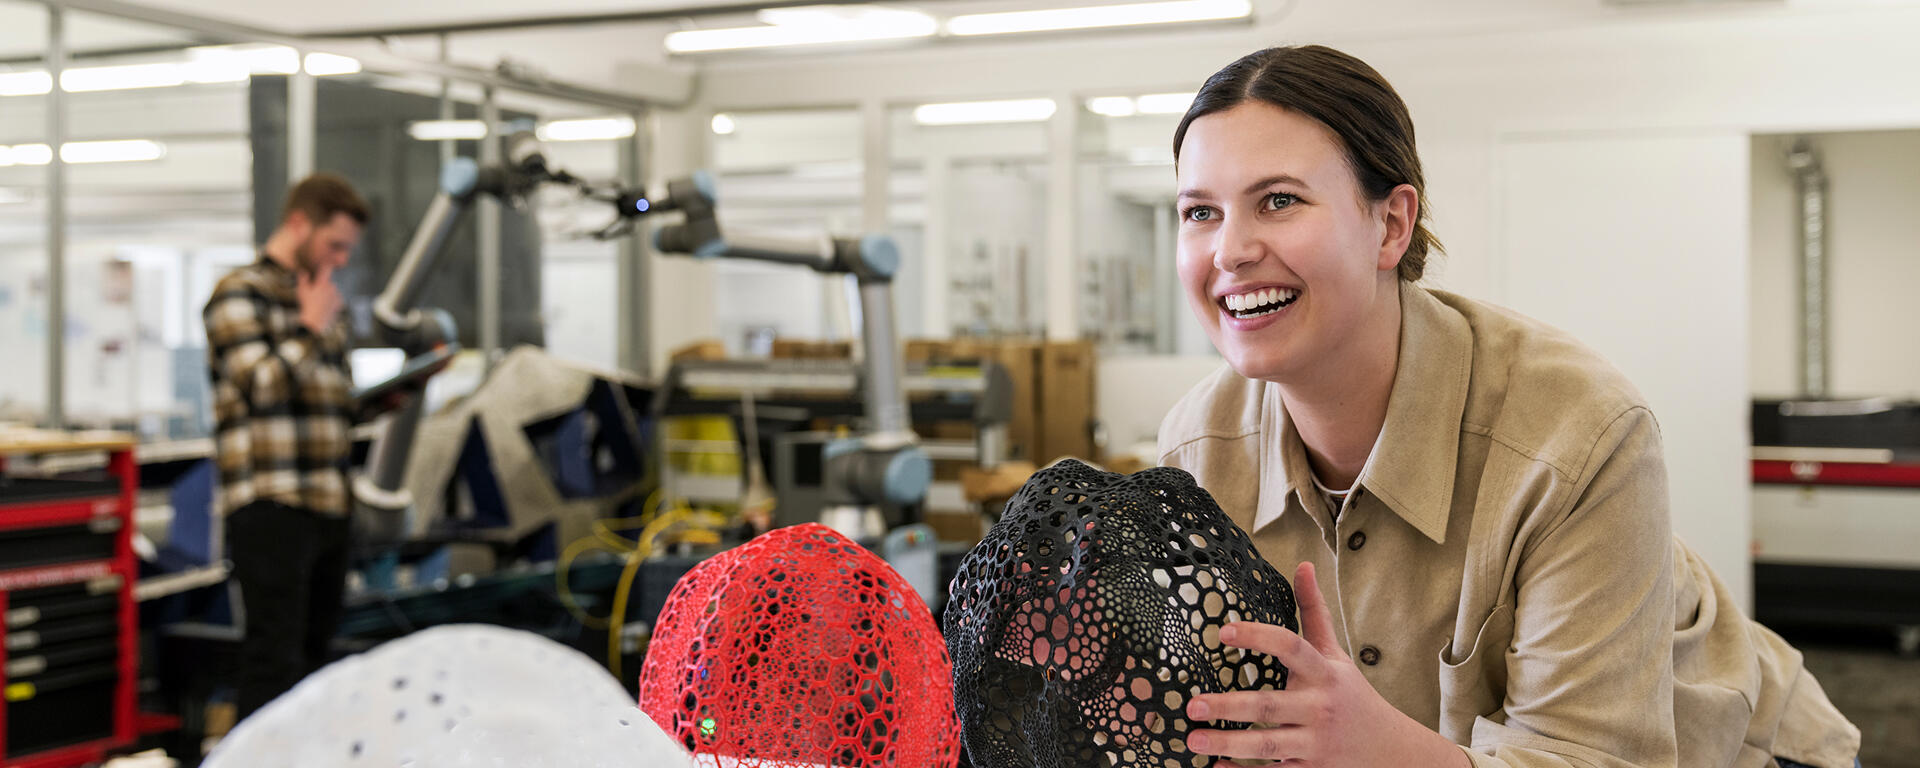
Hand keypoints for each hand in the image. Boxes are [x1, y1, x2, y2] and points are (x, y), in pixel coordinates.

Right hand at [297, 266, 341, 333]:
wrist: (315, 321)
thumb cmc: (306, 304)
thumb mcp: (302, 291)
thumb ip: (303, 279)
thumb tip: (302, 270)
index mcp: (323, 282)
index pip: (327, 268)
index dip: (327, 264)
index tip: (327, 262)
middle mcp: (332, 287)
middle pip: (328, 283)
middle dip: (323, 286)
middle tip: (315, 294)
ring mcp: (337, 295)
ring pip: (332, 291)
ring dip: (328, 294)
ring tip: (318, 302)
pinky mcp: (340, 303)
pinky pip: (336, 299)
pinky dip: (332, 301)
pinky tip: (324, 306)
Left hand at [1184, 562, 1468, 767]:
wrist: (1390, 750)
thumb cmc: (1351, 694)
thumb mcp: (1335, 653)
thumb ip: (1314, 612)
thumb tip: (1303, 565)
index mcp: (1324, 673)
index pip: (1292, 647)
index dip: (1259, 637)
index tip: (1224, 631)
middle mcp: (1319, 707)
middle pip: (1271, 706)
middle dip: (1230, 706)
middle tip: (1192, 704)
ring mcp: (1315, 744)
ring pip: (1269, 745)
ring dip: (1229, 744)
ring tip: (1193, 739)